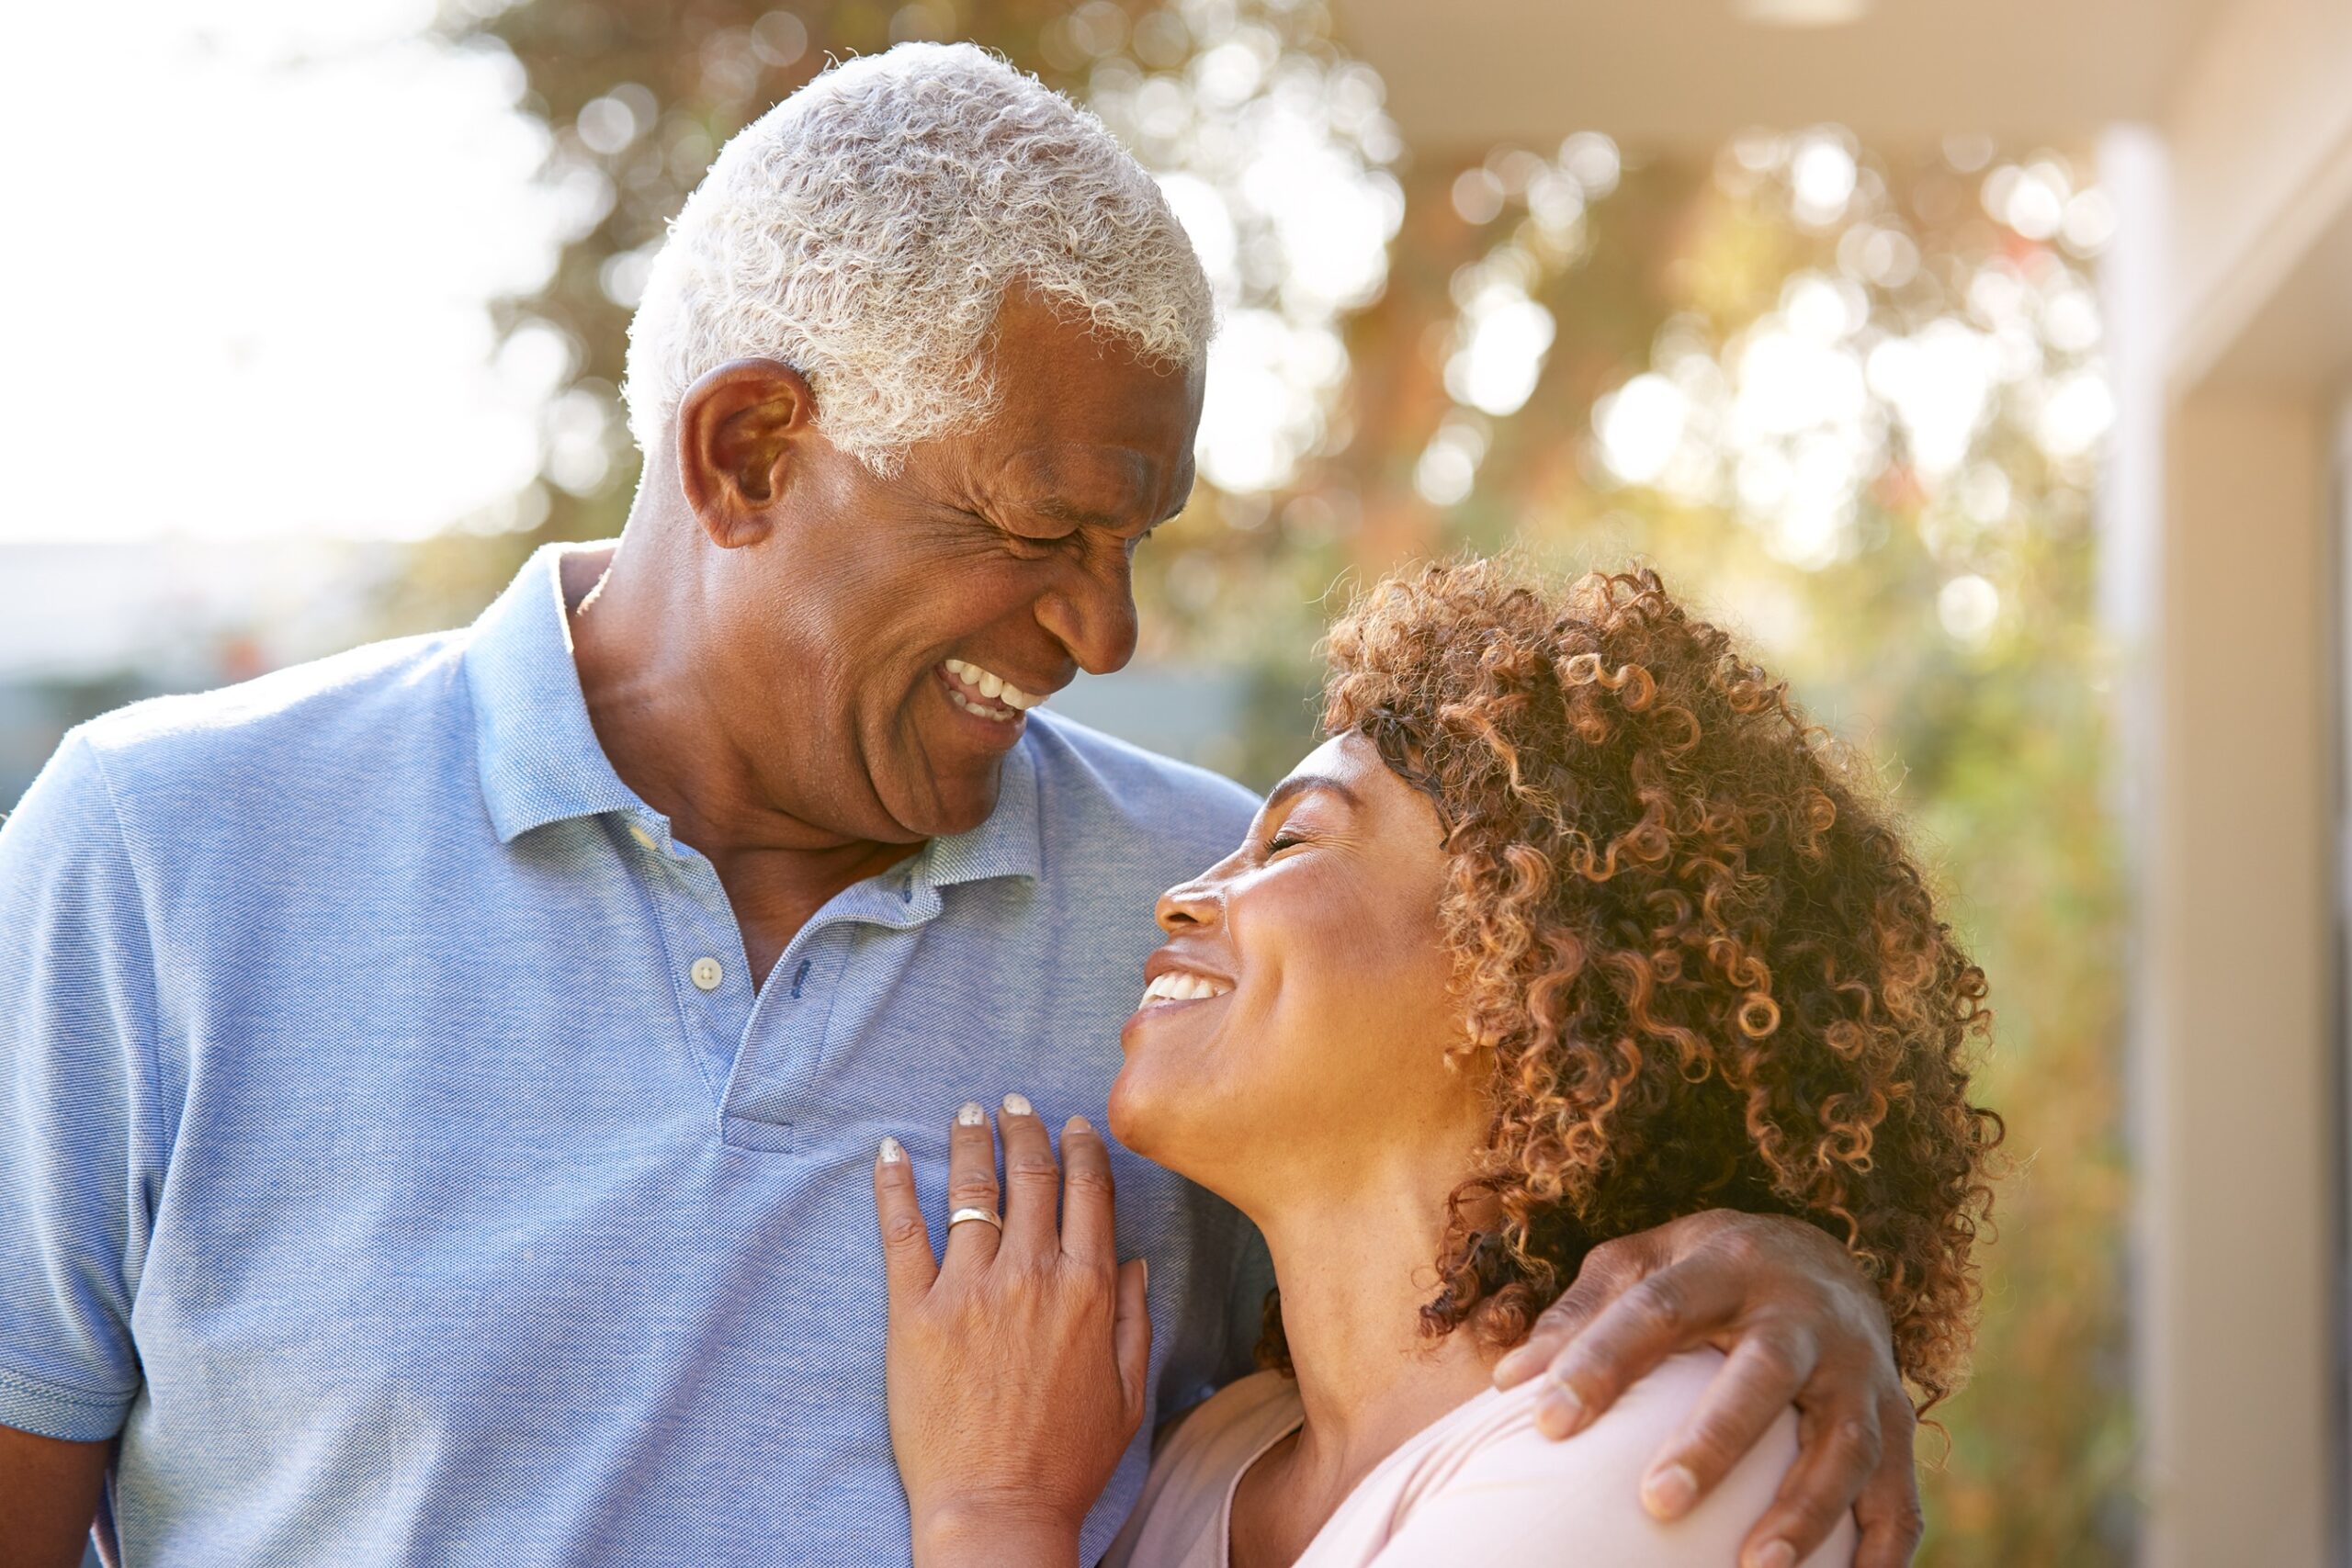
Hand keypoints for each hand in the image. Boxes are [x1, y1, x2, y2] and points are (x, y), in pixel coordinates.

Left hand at [872, 1093, 1151, 1567]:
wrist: (997, 1508)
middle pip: (1031, 1174)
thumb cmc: (1067, 1461)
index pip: (1088, 1191)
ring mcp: (970, 1288)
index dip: (1081, 1147)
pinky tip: (889, 1152)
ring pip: (971, 1189)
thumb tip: (1137, 1262)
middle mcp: (1031, 1275)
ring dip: (971, 1141)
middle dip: (1025, 1128)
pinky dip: (893, 1185)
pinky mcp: (915, 1311)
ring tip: (967, 1114)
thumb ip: (1135, 1320)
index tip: (1072, 1124)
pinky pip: (901, 1231)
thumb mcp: (1129, 1392)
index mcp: (1089, 1289)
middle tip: (1014, 1103)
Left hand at [1491, 1210, 1918, 1567]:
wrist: (1826, 1260)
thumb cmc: (1707, 1273)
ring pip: (1845, 1442)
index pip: (1658, 1307)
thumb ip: (1581, 1315)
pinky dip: (1884, 1551)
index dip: (1601, 1361)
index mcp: (1729, 1262)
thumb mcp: (1643, 1263)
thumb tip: (1511, 1382)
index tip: (1545, 1422)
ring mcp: (1862, 1370)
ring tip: (1754, 1567)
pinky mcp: (1900, 1421)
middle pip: (1766, 1374)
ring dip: (1806, 1509)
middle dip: (1716, 1442)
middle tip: (1658, 1504)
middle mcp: (1806, 1314)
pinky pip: (1901, 1496)